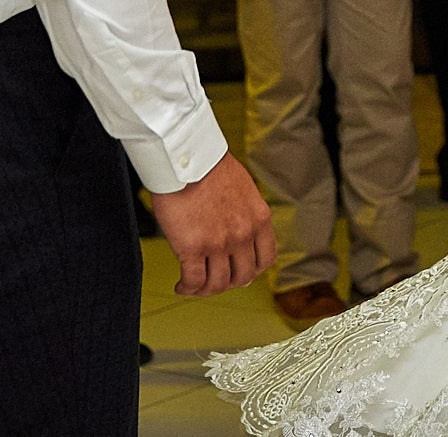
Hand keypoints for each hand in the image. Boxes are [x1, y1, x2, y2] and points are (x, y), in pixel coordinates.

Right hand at [147, 152, 275, 295]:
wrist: (188, 158)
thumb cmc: (210, 167)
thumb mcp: (244, 190)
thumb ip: (247, 215)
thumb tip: (243, 237)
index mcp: (259, 219)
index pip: (266, 259)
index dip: (252, 271)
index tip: (241, 273)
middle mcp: (243, 234)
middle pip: (242, 277)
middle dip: (228, 283)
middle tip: (215, 281)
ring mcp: (218, 243)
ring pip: (217, 284)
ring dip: (206, 289)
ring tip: (194, 286)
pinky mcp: (192, 248)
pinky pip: (194, 281)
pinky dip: (187, 289)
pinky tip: (182, 286)